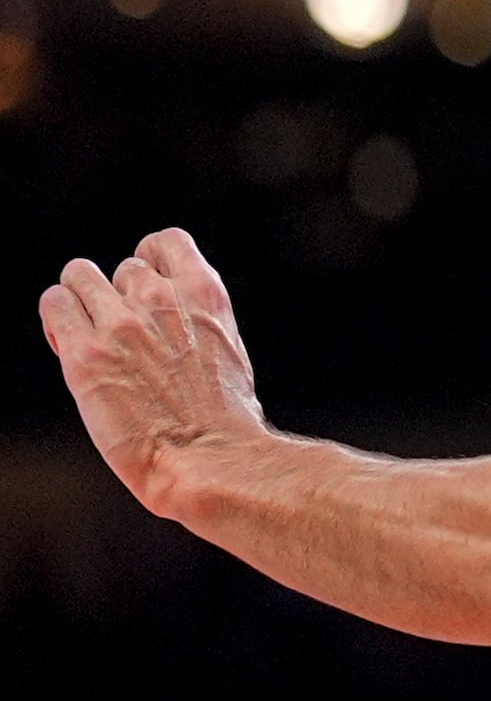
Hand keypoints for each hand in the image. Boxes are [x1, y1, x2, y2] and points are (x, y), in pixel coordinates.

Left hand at [40, 228, 266, 519]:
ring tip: (86, 335)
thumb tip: (172, 323)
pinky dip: (57, 317)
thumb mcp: (225, 350)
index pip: (165, 242)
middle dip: (116, 296)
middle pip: (121, 267)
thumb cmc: (224, 420)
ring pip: (78, 274)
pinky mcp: (85, 354)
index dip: (150, 263)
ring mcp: (121, 324)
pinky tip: (67, 344)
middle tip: (115, 335)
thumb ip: (196, 322)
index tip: (144, 294)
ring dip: (80, 300)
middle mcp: (161, 299)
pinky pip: (55, 304)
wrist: (209, 458)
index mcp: (204, 294)